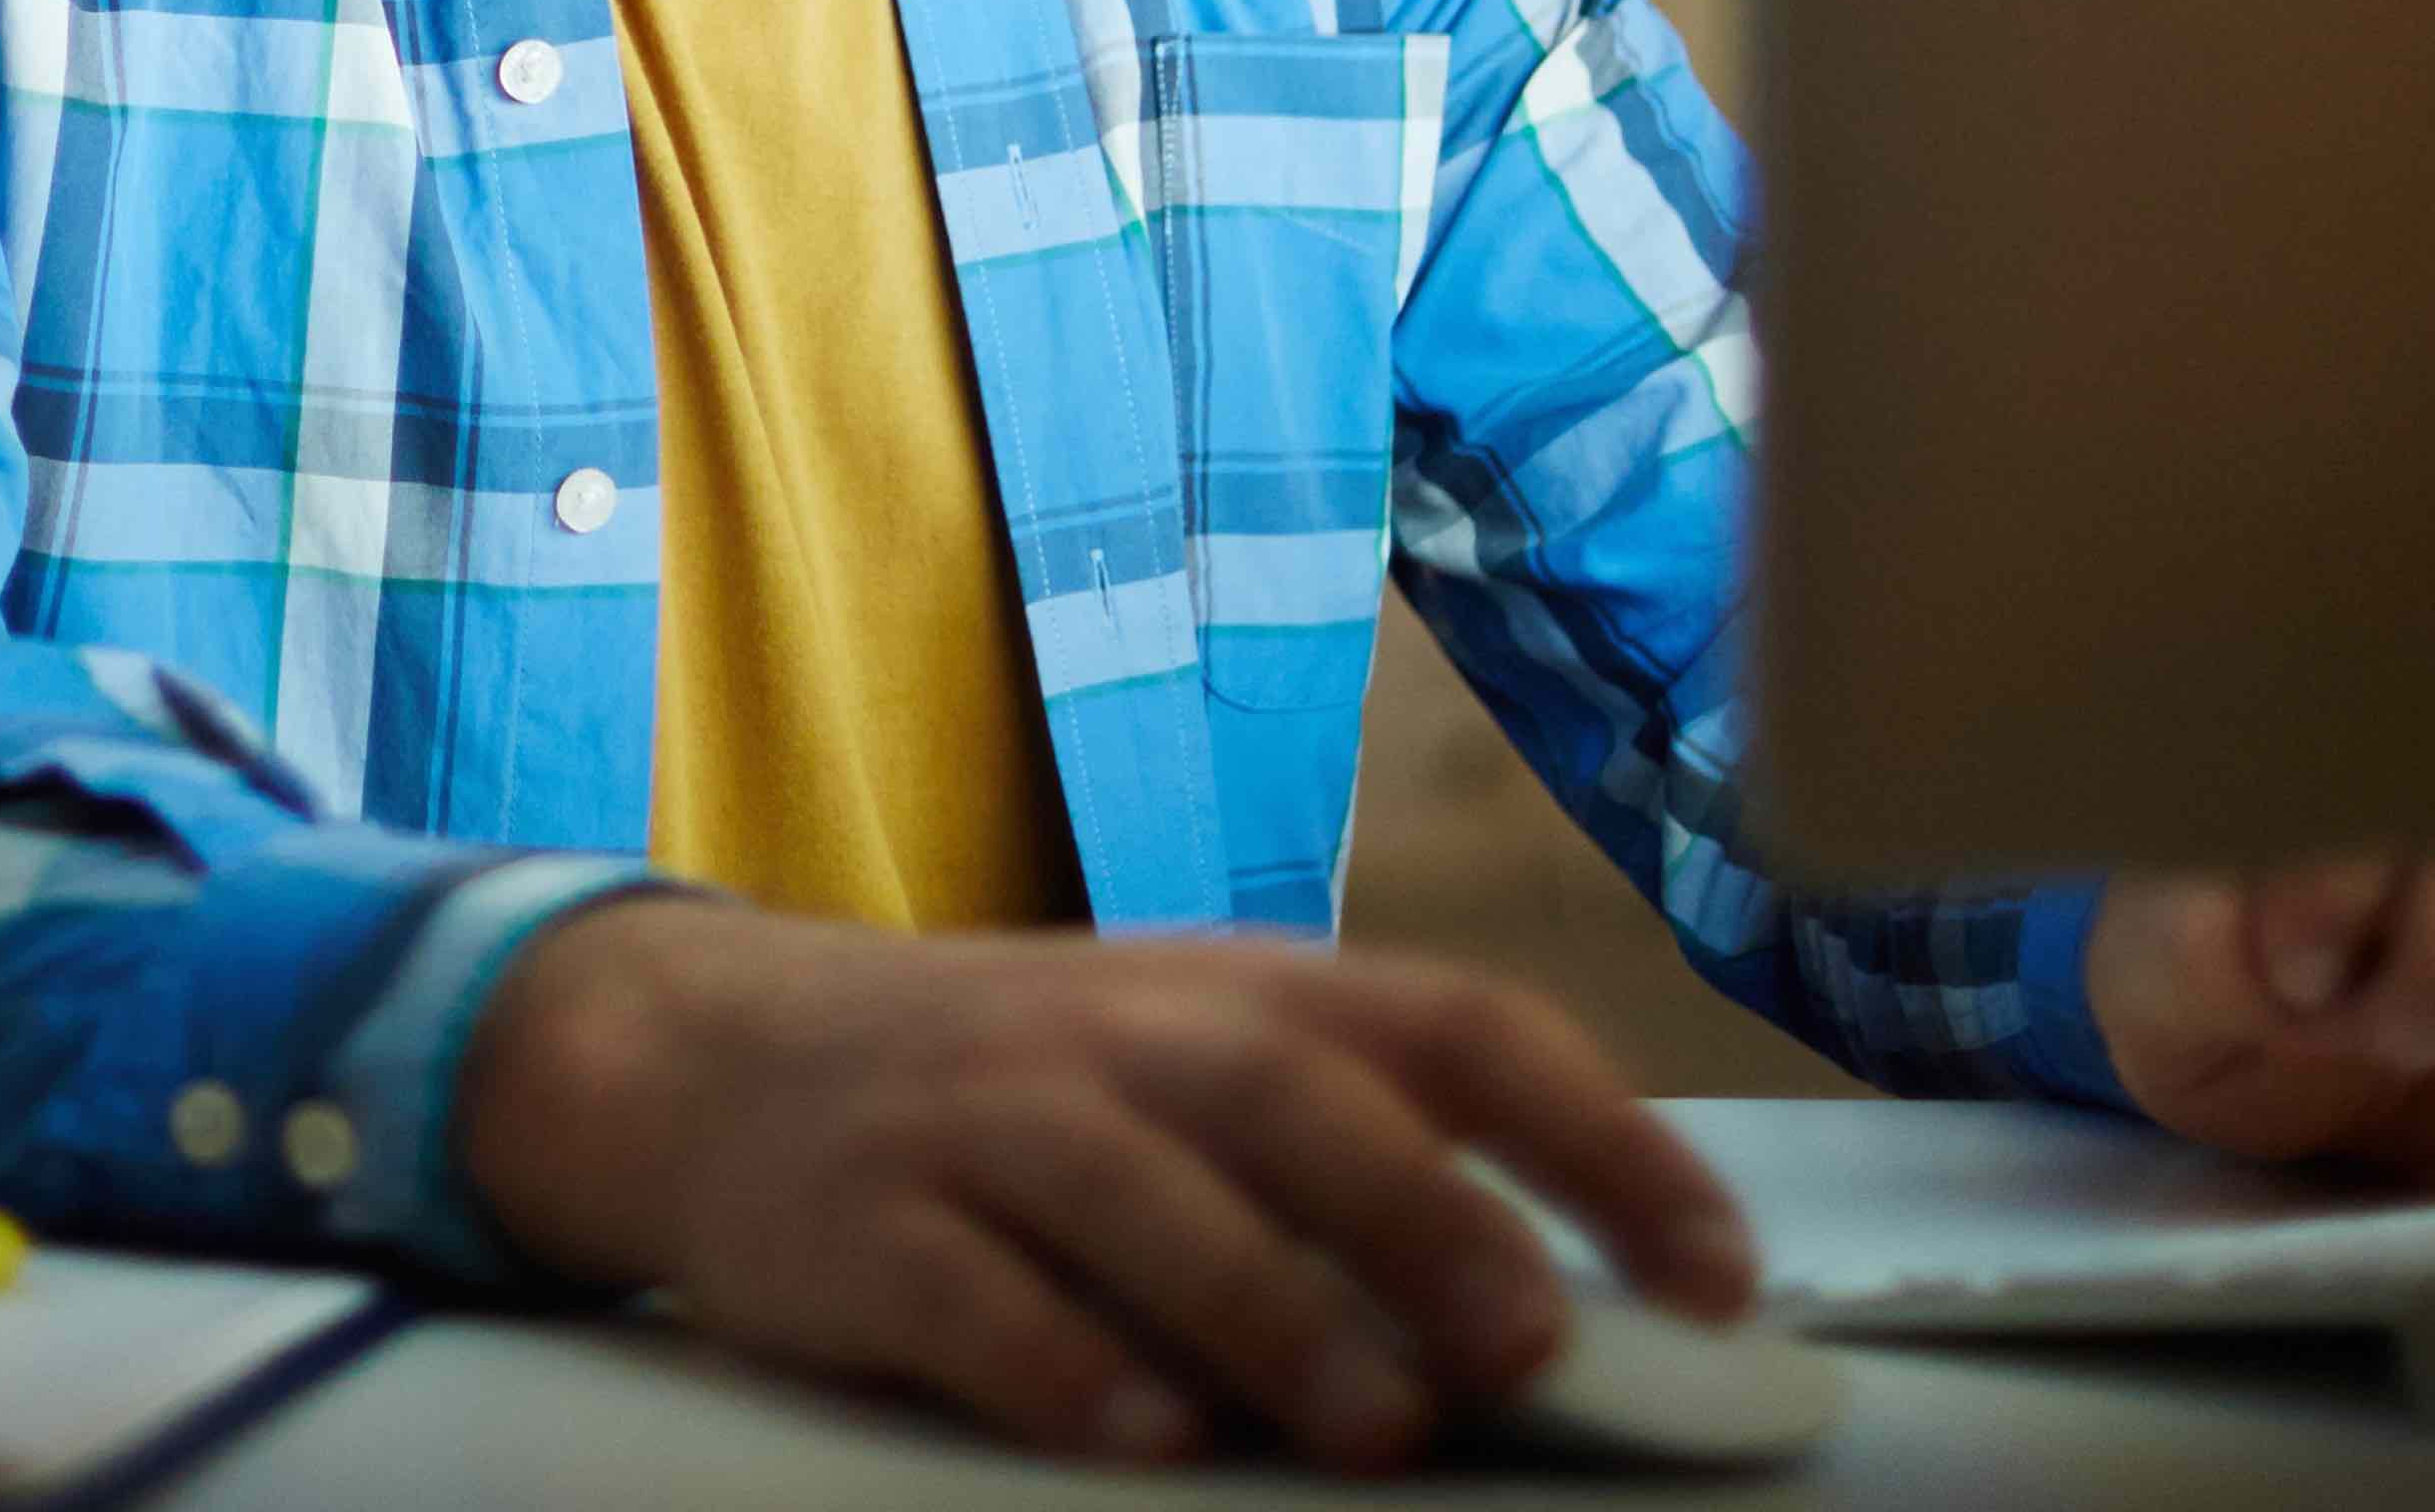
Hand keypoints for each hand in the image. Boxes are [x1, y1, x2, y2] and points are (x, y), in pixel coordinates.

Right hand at [453, 897, 1756, 1471]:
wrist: (717, 1054)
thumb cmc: (1017, 1093)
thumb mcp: (1186, 1075)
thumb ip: (1345, 1164)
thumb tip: (1560, 1314)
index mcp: (1239, 993)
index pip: (1453, 1024)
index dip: (1597, 1133)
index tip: (1718, 1267)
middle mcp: (1124, 1033)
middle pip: (1298, 1093)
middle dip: (1431, 1215)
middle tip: (1543, 1342)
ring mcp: (986, 1118)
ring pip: (1144, 1189)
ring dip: (1272, 1306)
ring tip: (1380, 1427)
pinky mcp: (865, 1220)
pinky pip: (969, 1294)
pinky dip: (1060, 1364)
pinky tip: (1141, 1440)